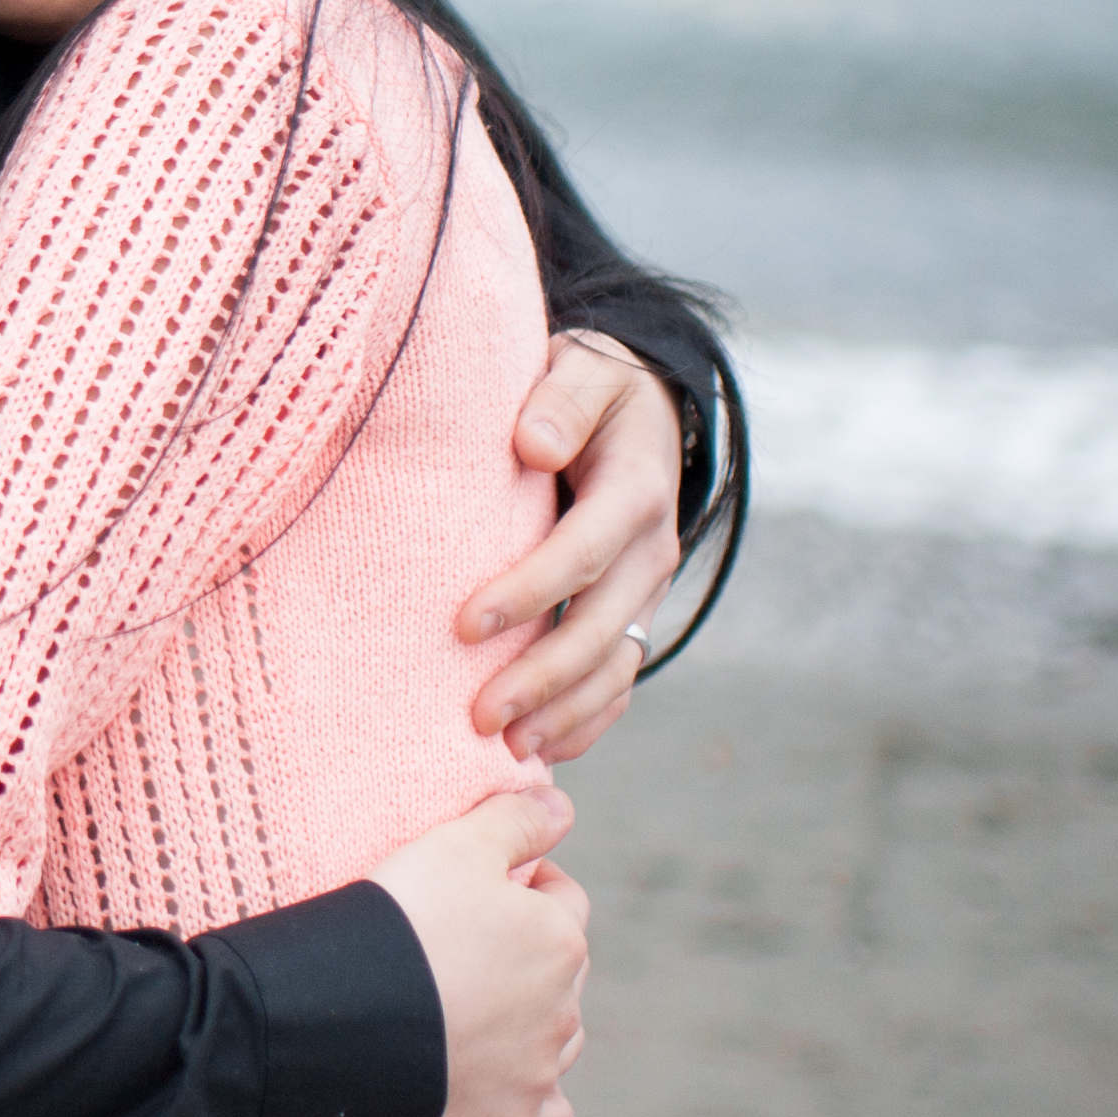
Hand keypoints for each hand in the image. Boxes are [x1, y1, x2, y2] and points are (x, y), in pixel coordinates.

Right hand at [368, 788, 590, 1116]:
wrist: (344, 1024)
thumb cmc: (399, 924)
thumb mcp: (454, 845)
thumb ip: (515, 820)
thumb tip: (563, 804)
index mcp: (557, 937)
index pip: (564, 900)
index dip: (527, 887)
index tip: (482, 891)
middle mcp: (562, 1007)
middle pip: (561, 973)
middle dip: (527, 958)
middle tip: (462, 951)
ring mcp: (540, 1072)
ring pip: (557, 1042)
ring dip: (528, 1026)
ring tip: (467, 1014)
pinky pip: (546, 1115)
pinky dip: (528, 1099)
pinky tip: (493, 1084)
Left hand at [463, 332, 685, 762]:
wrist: (634, 404)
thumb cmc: (588, 384)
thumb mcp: (583, 367)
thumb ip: (561, 399)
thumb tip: (532, 444)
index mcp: (636, 489)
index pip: (582, 552)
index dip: (529, 592)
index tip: (465, 625)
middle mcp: (652, 548)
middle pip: (601, 627)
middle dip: (542, 676)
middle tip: (479, 716)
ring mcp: (647, 588)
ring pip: (615, 665)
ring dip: (564, 712)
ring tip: (507, 748)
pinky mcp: (634, 610)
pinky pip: (620, 676)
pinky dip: (589, 719)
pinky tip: (544, 750)